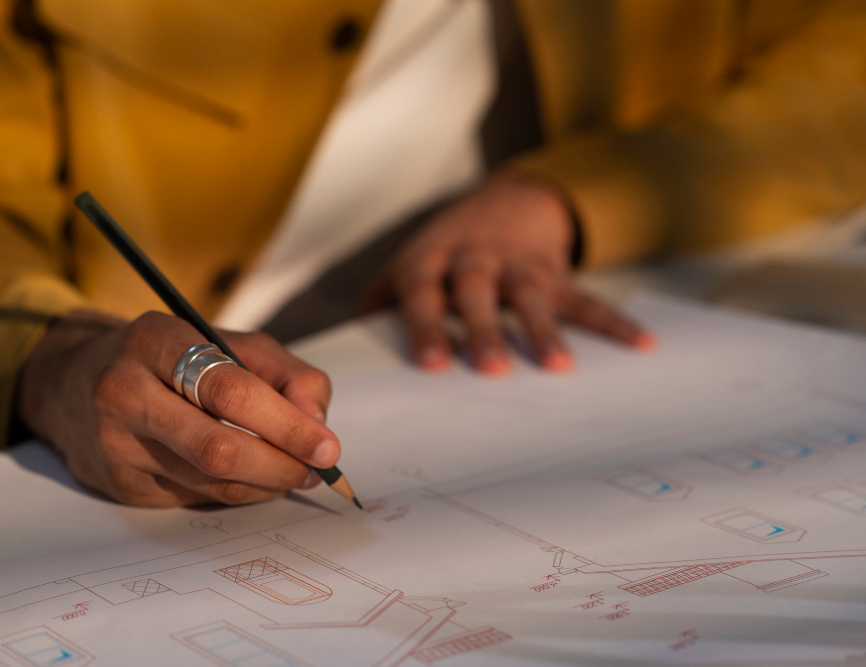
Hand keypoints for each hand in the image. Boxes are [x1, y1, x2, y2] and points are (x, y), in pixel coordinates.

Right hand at [18, 310, 338, 506]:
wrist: (77, 382)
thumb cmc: (173, 360)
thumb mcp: (232, 344)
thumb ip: (287, 375)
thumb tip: (317, 426)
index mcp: (156, 340)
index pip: (232, 391)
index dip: (287, 424)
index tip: (327, 447)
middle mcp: (124, 391)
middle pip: (217, 447)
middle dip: (279, 464)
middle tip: (315, 471)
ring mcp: (115, 442)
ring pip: (209, 480)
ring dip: (265, 483)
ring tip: (294, 473)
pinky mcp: (118, 483)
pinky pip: (194, 497)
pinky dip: (236, 491)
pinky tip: (253, 478)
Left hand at [366, 174, 654, 374]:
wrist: (508, 202)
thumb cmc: (447, 251)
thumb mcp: (410, 266)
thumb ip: (381, 304)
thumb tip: (352, 352)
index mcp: (432, 262)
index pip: (424, 292)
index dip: (427, 326)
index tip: (432, 365)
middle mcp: (475, 260)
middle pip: (478, 292)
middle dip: (484, 328)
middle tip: (493, 369)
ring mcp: (519, 266)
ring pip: (532, 295)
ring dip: (545, 328)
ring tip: (559, 366)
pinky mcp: (557, 274)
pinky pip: (587, 297)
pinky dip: (614, 320)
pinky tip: (641, 343)